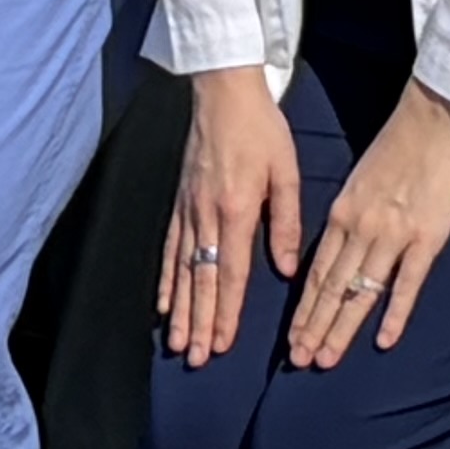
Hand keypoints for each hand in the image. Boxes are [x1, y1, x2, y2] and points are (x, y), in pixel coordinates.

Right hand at [159, 66, 300, 370]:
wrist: (223, 90)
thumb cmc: (261, 129)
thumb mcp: (286, 171)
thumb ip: (285, 222)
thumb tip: (285, 270)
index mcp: (237, 210)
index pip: (233, 272)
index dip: (228, 312)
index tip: (223, 344)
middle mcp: (207, 215)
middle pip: (203, 279)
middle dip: (200, 322)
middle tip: (196, 358)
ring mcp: (188, 209)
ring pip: (183, 270)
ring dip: (181, 309)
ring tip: (177, 342)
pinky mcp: (179, 201)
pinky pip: (170, 247)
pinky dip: (166, 278)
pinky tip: (163, 303)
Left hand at [286, 85, 449, 366]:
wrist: (434, 120)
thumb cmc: (397, 146)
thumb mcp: (358, 181)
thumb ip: (346, 218)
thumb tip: (333, 254)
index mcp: (342, 213)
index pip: (316, 272)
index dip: (303, 309)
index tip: (291, 339)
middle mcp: (361, 229)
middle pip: (332, 288)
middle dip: (314, 328)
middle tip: (299, 361)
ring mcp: (394, 236)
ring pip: (360, 292)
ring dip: (342, 328)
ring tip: (326, 359)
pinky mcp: (427, 239)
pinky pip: (406, 284)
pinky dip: (394, 314)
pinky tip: (384, 341)